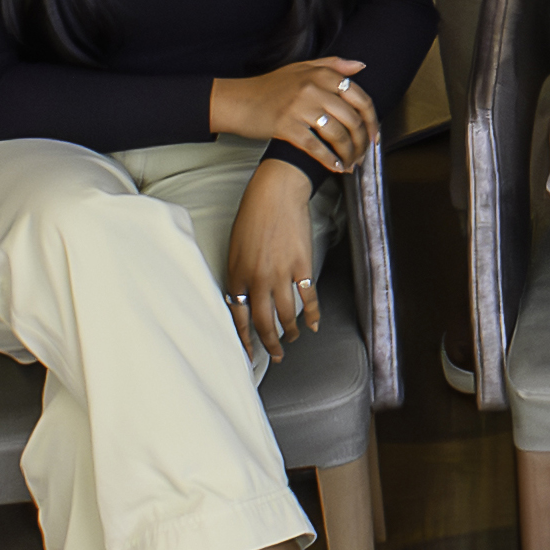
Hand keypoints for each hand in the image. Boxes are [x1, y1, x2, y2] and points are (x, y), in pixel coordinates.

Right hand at [215, 57, 382, 171]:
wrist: (237, 101)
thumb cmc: (270, 87)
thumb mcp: (301, 68)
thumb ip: (333, 65)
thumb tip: (361, 66)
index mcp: (321, 74)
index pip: (360, 98)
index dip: (372, 120)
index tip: (375, 135)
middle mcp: (314, 89)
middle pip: (352, 120)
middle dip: (362, 142)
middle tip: (364, 154)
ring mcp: (300, 108)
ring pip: (338, 135)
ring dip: (349, 153)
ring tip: (351, 163)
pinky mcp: (287, 127)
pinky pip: (317, 148)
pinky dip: (330, 160)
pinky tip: (336, 167)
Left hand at [224, 159, 322, 361]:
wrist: (275, 194)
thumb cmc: (252, 217)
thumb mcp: (235, 250)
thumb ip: (239, 277)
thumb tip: (245, 301)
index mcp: (237, 276)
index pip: (239, 318)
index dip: (245, 340)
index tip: (250, 355)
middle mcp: (257, 279)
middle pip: (264, 323)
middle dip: (271, 344)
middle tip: (277, 355)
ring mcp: (280, 274)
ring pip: (287, 315)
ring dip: (292, 332)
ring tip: (294, 338)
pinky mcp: (302, 266)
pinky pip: (308, 297)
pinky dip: (313, 314)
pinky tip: (314, 323)